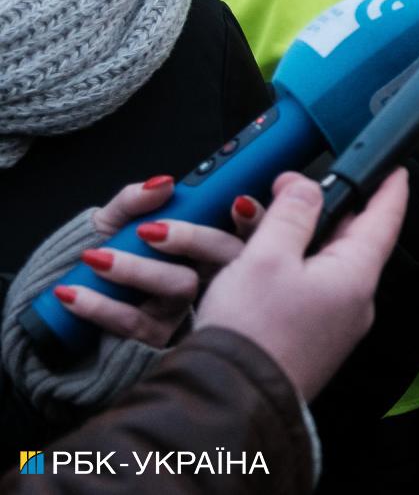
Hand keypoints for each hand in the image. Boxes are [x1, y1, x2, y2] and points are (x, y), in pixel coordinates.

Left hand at [59, 177, 262, 348]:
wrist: (64, 302)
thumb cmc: (99, 255)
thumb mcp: (112, 221)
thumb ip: (135, 200)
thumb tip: (162, 184)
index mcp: (200, 244)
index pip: (244, 227)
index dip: (252, 217)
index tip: (237, 204)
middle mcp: (202, 275)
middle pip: (227, 256)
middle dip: (194, 238)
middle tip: (150, 230)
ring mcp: (183, 307)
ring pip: (181, 286)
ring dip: (136, 270)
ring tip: (95, 258)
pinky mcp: (156, 336)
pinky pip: (138, 321)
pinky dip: (102, 304)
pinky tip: (74, 292)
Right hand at [196, 169, 407, 402]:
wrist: (230, 401)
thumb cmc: (252, 336)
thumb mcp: (268, 257)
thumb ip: (292, 214)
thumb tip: (308, 186)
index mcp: (356, 276)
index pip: (385, 219)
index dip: (389, 188)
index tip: (395, 170)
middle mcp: (353, 302)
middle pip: (351, 240)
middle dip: (328, 211)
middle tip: (299, 189)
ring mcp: (333, 324)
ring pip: (323, 266)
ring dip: (299, 241)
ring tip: (267, 223)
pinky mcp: (309, 339)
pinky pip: (307, 291)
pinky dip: (289, 270)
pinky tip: (263, 267)